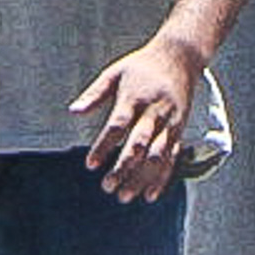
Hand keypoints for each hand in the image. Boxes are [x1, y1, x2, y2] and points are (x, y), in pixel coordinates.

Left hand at [72, 36, 208, 199]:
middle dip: (123, 168)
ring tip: (126, 196)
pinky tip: (150, 195)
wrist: (180, 58)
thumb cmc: (142, 65)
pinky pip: (172, 158)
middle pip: (138, 145)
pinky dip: (162, 178)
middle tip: (107, 187)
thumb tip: (73, 111)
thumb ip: (94, 93)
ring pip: (157, 156)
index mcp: (134, 98)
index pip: (117, 126)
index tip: (90, 165)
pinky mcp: (179, 130)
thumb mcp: (115, 72)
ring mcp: (169, 123)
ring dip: (142, 178)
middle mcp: (153, 112)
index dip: (104, 146)